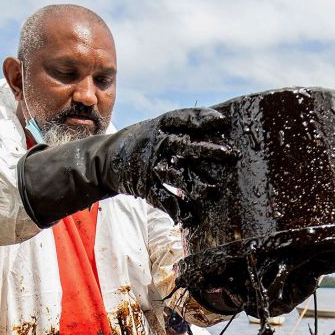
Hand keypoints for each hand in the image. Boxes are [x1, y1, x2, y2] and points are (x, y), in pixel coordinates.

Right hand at [16, 107, 237, 226]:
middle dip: (209, 150)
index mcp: (160, 126)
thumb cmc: (141, 143)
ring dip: (196, 184)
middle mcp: (156, 143)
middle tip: (231, 155)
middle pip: (185, 146)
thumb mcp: (156, 129)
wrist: (104, 160)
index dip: (203, 118)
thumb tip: (218, 124)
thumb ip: (180, 130)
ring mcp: (149, 164)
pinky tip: (190, 217)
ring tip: (213, 191)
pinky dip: (176, 208)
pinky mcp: (144, 184)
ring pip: (176, 174)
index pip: (184, 118)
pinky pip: (162, 198)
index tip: (223, 120)